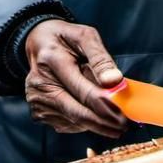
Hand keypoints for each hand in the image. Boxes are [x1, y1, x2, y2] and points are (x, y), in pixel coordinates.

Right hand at [23, 20, 130, 136]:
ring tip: (112, 112)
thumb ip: (101, 58)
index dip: (105, 105)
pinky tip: (92, 110)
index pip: (82, 90)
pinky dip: (85, 121)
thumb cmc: (66, 39)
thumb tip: (114, 81)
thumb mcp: (86, 36)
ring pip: (73, 121)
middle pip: (76, 112)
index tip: (124, 114)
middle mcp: (40, 84)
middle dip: (104, 122)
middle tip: (125, 126)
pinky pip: (67, 124)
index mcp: (52, 60)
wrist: (39, 45)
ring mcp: (37, 100)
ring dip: (97, 122)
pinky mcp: (38, 112)